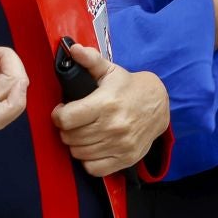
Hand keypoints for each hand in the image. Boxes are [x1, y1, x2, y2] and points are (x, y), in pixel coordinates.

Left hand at [51, 44, 169, 177]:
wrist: (159, 105)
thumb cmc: (129, 88)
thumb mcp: (111, 71)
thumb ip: (90, 60)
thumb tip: (73, 49)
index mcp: (106, 103)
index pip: (67, 119)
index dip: (58, 115)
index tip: (62, 111)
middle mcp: (113, 126)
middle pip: (70, 138)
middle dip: (66, 130)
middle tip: (71, 123)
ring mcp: (120, 145)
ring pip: (79, 154)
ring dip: (75, 144)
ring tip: (81, 133)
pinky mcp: (125, 158)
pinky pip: (94, 168)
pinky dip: (88, 161)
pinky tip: (91, 148)